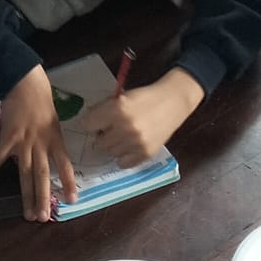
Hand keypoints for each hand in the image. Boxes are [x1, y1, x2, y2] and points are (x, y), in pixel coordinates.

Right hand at [0, 65, 77, 220]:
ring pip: (25, 172)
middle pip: (43, 174)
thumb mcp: (53, 119)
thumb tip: (44, 158)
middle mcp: (41, 142)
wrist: (24, 80)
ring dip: (26, 194)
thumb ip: (50, 140)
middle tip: (44, 218)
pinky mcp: (7, 137)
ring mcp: (23, 141)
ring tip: (27, 214)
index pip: (65, 164)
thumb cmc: (41, 98)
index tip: (73, 200)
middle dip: (43, 197)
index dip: (69, 182)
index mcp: (55, 138)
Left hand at [80, 68, 202, 166]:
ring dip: (113, 145)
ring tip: (123, 135)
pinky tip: (129, 145)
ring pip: (110, 153)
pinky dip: (123, 156)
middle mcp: (125, 128)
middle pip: (99, 142)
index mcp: (117, 109)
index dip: (90, 122)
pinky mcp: (145, 154)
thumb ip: (103, 109)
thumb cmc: (145, 97)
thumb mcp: (122, 97)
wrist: (173, 102)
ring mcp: (136, 143)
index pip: (88, 124)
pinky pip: (122, 163)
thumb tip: (87, 123)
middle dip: (103, 135)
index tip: (96, 122)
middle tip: (111, 128)